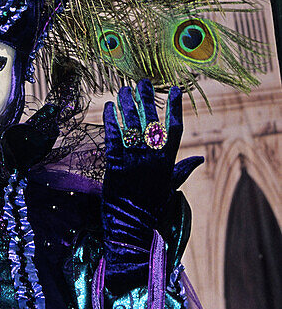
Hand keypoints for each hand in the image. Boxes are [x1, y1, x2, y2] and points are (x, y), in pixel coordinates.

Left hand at [102, 80, 200, 278]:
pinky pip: (112, 134)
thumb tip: (201, 158)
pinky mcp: (114, 162)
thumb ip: (184, 169)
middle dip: (148, 98)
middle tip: (143, 82)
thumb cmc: (152, 206)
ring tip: (124, 89)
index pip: (174, 127)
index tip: (175, 89)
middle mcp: (152, 157)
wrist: (131, 226)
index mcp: (167, 161)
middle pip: (150, 119)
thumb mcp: (171, 186)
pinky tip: (108, 107)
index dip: (175, 107)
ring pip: (130, 123)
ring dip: (127, 103)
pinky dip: (110, 119)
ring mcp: (133, 159)